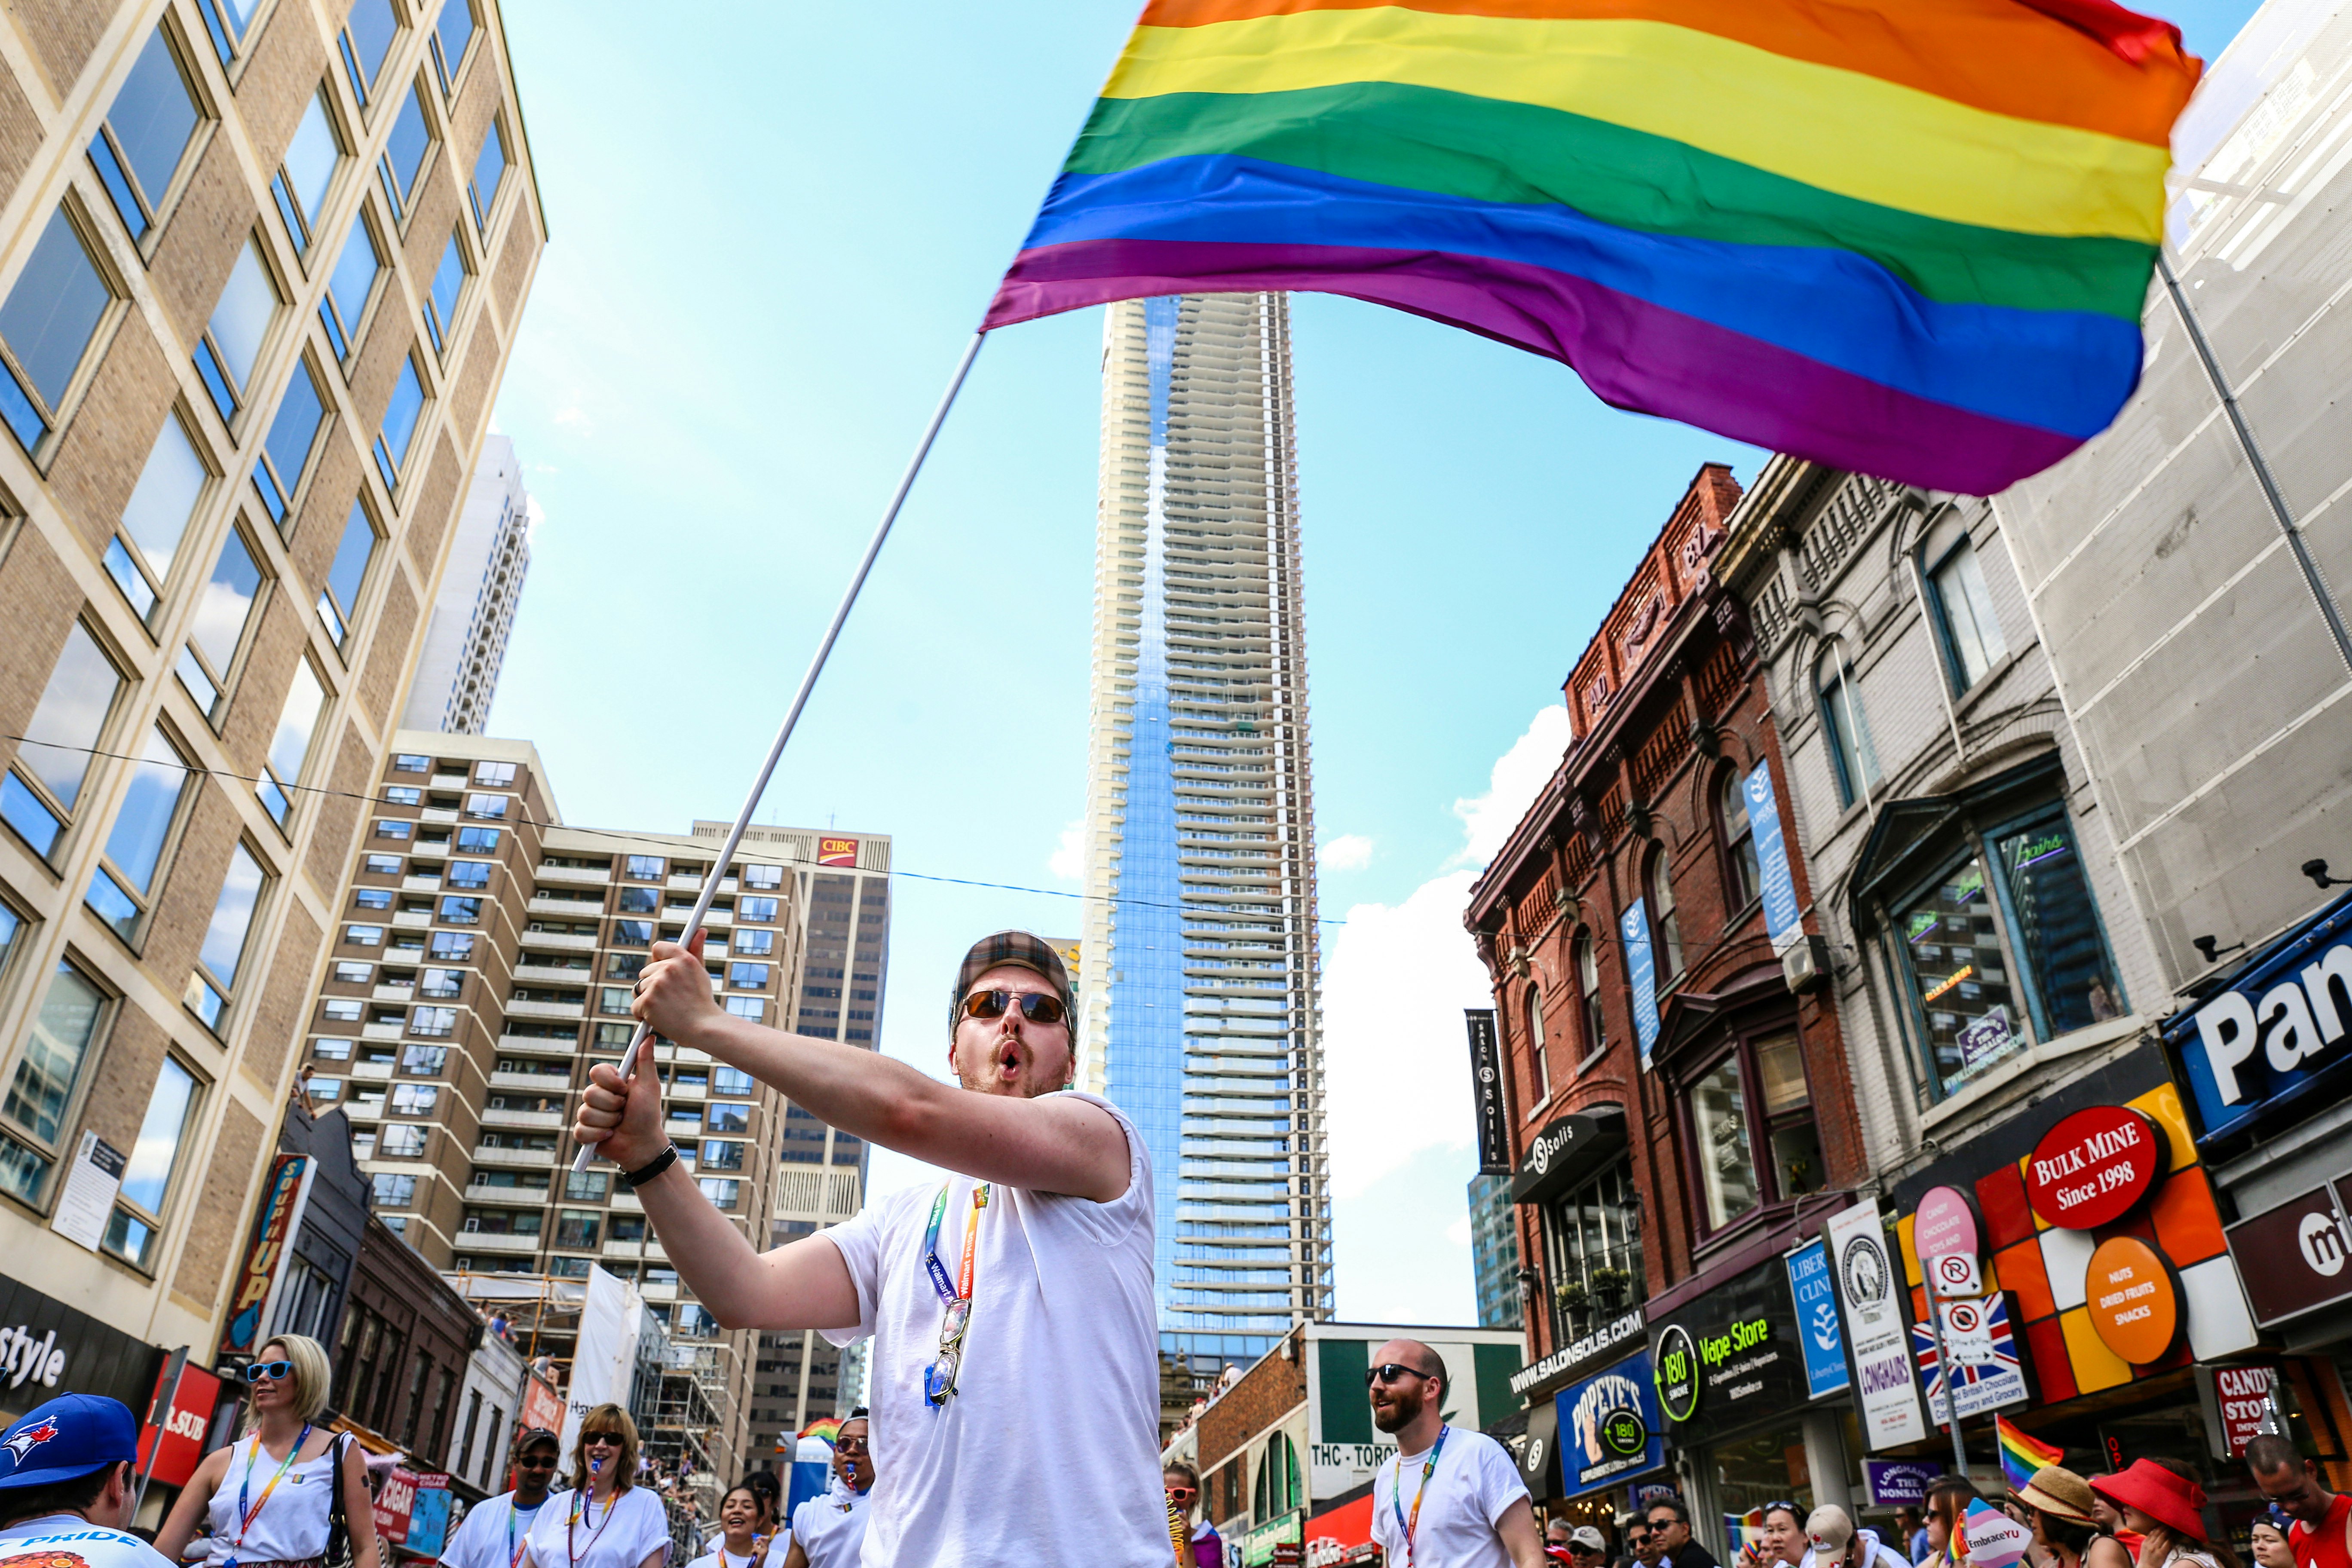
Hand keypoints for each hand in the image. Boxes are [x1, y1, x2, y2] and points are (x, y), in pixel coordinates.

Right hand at [573, 1037, 667, 1170]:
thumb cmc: (648, 1114)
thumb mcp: (649, 1086)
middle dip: (612, 1105)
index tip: (624, 1089)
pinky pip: (580, 1131)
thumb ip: (645, 1061)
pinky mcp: (583, 1132)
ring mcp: (589, 1114)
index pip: (596, 1071)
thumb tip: (649, 1037)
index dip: (609, 1082)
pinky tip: (609, 1136)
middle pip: (589, 1094)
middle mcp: (597, 1096)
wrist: (643, 1143)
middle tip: (624, 1110)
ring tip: (619, 1124)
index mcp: (610, 1082)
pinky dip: (598, 1135)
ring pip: (586, 1113)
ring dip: (608, 1121)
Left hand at [634, 932, 719, 1043]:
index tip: (665, 974)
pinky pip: (635, 1006)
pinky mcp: (647, 1001)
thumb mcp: (700, 973)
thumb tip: (700, 929)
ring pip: (639, 989)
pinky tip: (659, 1019)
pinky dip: (643, 1015)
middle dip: (653, 986)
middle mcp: (669, 967)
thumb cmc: (702, 1002)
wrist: (705, 1029)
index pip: (658, 948)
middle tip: (671, 1000)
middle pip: (645, 972)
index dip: (658, 962)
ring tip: (667, 1010)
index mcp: (683, 958)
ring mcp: (657, 984)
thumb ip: (695, 950)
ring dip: (647, 1001)